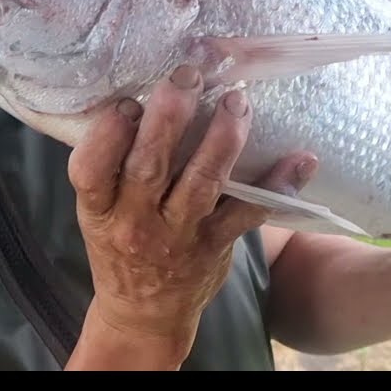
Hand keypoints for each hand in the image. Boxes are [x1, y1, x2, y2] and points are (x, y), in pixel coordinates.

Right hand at [66, 65, 268, 366]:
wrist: (144, 314)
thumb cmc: (118, 245)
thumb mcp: (97, 211)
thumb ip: (111, 166)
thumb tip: (138, 95)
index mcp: (99, 209)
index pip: (90, 171)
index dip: (107, 135)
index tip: (127, 104)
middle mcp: (136, 222)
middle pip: (149, 166)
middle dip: (169, 117)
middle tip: (188, 75)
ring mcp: (179, 235)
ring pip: (202, 182)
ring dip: (222, 138)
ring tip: (237, 100)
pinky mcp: (216, 244)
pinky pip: (248, 212)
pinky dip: (277, 185)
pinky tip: (300, 159)